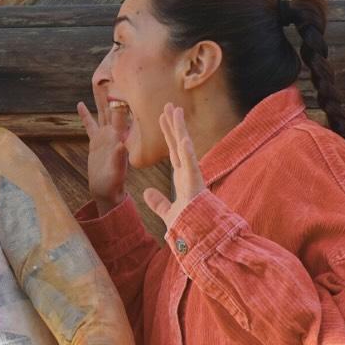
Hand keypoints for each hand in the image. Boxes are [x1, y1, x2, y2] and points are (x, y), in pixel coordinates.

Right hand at [76, 83, 129, 213]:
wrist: (107, 191)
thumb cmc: (113, 184)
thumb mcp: (116, 172)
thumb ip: (119, 158)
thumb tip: (120, 144)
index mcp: (119, 138)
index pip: (121, 114)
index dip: (122, 98)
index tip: (123, 80)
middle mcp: (113, 133)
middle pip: (112, 107)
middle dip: (112, 91)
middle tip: (112, 71)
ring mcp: (104, 136)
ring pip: (101, 112)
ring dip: (99, 98)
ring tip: (97, 81)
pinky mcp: (96, 142)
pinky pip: (89, 125)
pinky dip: (85, 115)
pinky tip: (80, 104)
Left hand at [142, 103, 205, 230]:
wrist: (198, 239)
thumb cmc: (188, 226)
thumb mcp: (167, 213)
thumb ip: (157, 202)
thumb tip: (146, 192)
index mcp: (182, 178)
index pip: (173, 150)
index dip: (168, 134)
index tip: (162, 117)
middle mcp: (188, 174)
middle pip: (179, 143)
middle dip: (173, 124)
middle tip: (168, 105)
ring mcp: (193, 177)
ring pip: (185, 148)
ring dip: (180, 130)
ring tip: (175, 111)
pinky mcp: (196, 186)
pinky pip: (191, 166)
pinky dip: (187, 153)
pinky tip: (183, 139)